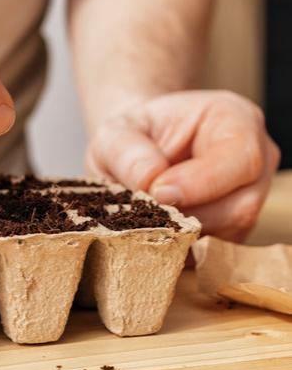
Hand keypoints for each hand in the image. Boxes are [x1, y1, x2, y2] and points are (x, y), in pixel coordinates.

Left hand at [86, 91, 279, 240]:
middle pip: (241, 205)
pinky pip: (215, 250)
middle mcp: (255, 160)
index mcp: (234, 120)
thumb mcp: (116, 134)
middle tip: (143, 211)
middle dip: (187, 214)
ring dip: (182, 233)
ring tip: (144, 217)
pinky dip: (182, 246)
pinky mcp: (234, 229)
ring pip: (228, 233)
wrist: (130, 153)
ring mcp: (249, 198)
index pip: (240, 158)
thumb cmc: (131, 136)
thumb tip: (151, 182)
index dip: (201, 182)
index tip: (158, 192)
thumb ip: (128, 153)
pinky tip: (154, 230)